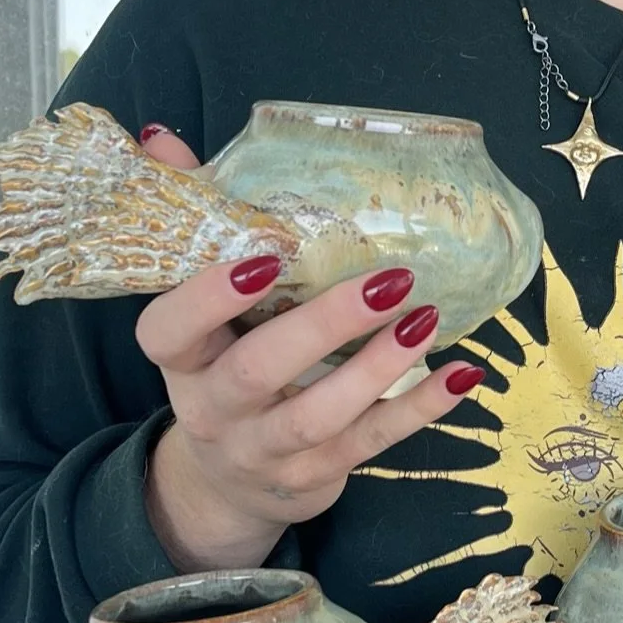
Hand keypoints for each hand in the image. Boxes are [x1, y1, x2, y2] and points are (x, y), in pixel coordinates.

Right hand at [131, 125, 486, 571]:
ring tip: (425, 319)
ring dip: (377, 368)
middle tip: (388, 280)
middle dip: (323, 326)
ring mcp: (266, 450)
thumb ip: (188, 225)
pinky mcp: (316, 476)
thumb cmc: (219, 369)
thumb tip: (162, 138)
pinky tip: (461, 376)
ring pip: (318, 415)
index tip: (264, 257)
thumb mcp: (194, 312)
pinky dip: (419, 410)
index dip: (210, 297)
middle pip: (258, 370)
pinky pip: (371, 444)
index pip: (171, 330)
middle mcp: (214, 410)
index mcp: (180, 361)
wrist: (228, 484)